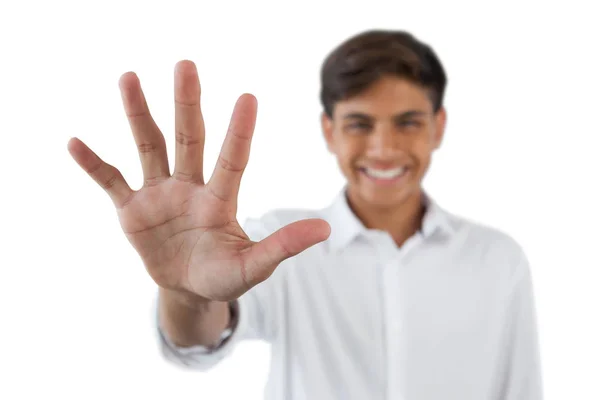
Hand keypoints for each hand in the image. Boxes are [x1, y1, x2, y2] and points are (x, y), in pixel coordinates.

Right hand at [67, 60, 329, 301]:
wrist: (189, 288)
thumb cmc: (224, 276)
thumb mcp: (253, 266)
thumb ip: (282, 247)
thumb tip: (325, 229)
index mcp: (220, 199)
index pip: (232, 159)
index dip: (239, 131)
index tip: (248, 98)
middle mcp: (190, 187)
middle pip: (188, 138)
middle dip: (186, 103)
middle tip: (186, 64)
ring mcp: (159, 194)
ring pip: (149, 146)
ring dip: (138, 114)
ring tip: (129, 77)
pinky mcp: (132, 210)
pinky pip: (111, 181)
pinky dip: (93, 164)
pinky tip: (74, 142)